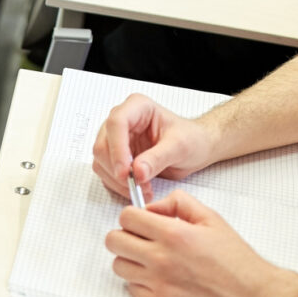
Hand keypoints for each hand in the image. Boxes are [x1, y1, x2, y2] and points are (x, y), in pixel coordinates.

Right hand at [91, 95, 219, 199]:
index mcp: (138, 108)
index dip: (117, 148)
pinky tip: (138, 188)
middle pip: (103, 145)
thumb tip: (137, 171)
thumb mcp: (180, 147)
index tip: (125, 171)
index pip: (116, 123)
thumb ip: (158, 158)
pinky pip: (106, 173)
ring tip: (142, 188)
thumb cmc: (192, 138)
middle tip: (135, 185)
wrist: (196, 148)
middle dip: (117, 169)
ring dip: (118, 181)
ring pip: (101, 161)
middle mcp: (123, 122)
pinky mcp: (116, 157)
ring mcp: (117, 140)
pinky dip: (119, 185)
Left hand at [105, 190, 297, 296]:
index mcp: (174, 234)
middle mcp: (161, 259)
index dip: (132, 217)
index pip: (126, 217)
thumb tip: (153, 206)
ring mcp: (158, 284)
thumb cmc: (236, 260)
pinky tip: (159, 277)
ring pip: (119, 266)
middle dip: (125, 236)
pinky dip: (140, 282)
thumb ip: (179, 203)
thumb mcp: (211, 218)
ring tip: (151, 259)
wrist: (252, 295)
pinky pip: (132, 289)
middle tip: (140, 239)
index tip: (140, 221)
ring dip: (130, 260)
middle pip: (114, 241)